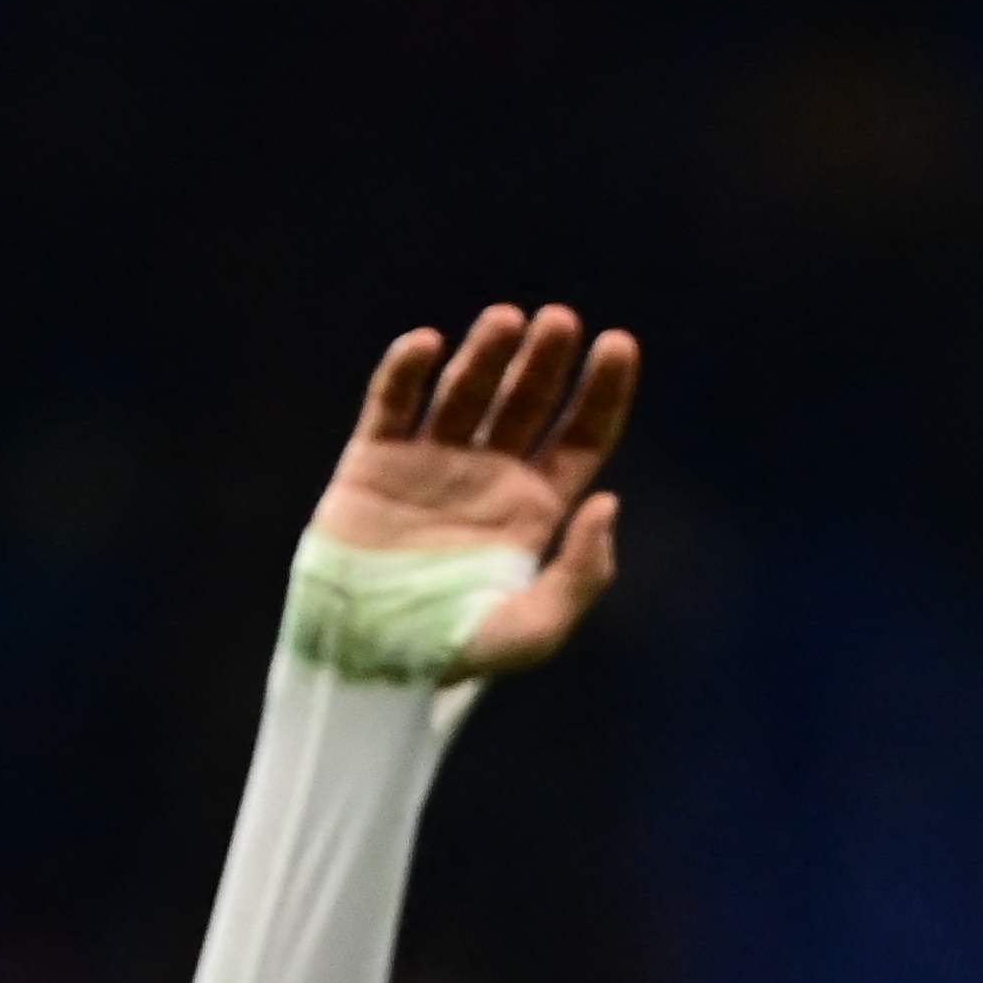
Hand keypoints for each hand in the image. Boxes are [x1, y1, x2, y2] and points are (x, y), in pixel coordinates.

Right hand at [315, 304, 637, 680]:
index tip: (619, 346)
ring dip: (487, 351)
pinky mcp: (374, 460)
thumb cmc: (452, 654)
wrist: (363, 662)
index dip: (602, 392)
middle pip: (526, 401)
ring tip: (507, 320)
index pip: (580, 437)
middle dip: (546, 360)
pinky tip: (427, 344)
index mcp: (532, 510)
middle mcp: (487, 477)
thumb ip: (582, 575)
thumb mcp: (533, 631)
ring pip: (465, 389)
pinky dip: (405, 370)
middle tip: (561, 322)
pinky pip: (391, 403)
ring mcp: (430, 463)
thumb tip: (609, 500)